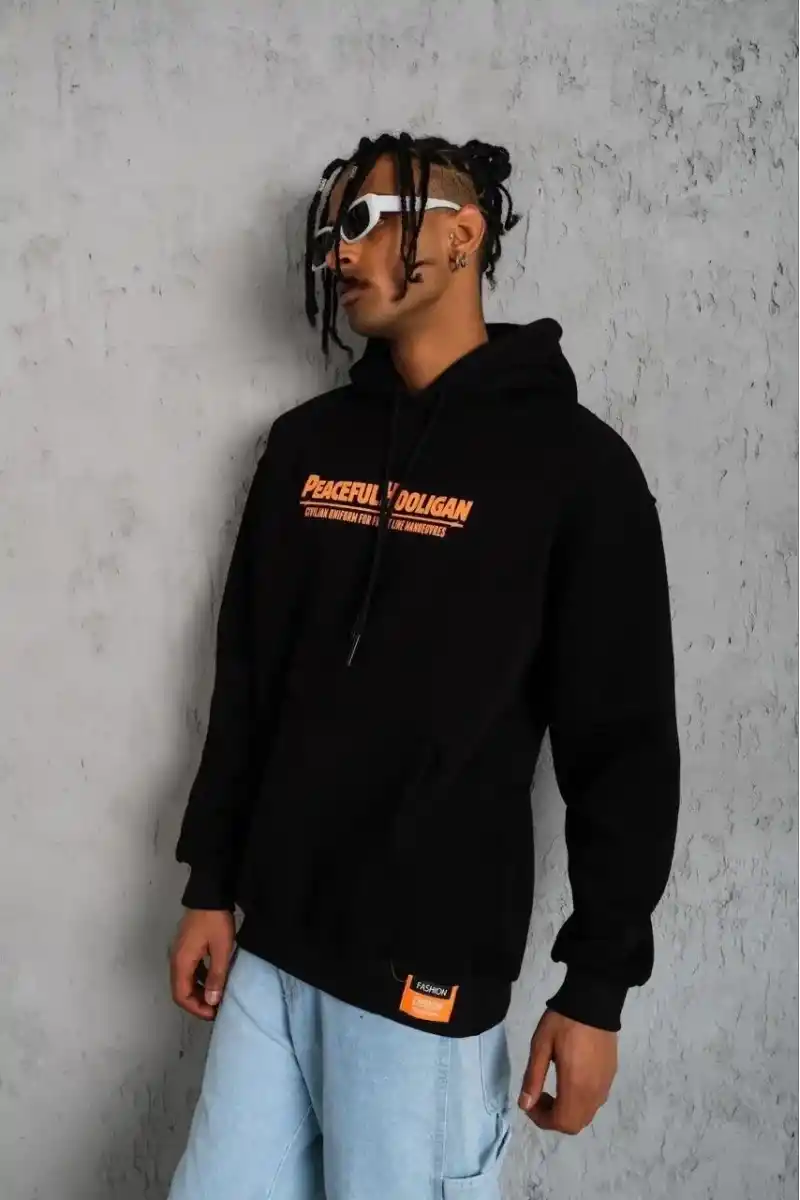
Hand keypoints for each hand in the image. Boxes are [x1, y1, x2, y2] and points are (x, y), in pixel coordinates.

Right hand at [170, 908, 234, 1020]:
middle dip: (197, 1003)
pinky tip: (213, 979)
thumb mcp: (222, 949)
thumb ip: (217, 976)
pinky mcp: (186, 946)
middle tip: (216, 1008)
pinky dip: (199, 979)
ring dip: (198, 991)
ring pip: (185, 980)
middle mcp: (176, 959)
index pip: (181, 995)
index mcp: (182, 962)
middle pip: (180, 990)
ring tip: (216, 997)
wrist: (210, 893)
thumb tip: (211, 1001)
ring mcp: (180, 952)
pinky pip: (189, 970)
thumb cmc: (216, 921)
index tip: (213, 1013)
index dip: (196, 1008)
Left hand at [517, 1009, 617, 1134]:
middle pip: (574, 1124)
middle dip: (553, 1118)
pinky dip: (579, 1102)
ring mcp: (605, 1084)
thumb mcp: (540, 1045)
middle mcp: (594, 1092)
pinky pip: (595, 1101)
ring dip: (567, 1111)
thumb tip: (525, 1105)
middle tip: (540, 1096)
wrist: (594, 1001)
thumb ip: (533, 1077)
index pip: (561, 1122)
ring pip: (586, 1115)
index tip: (530, 1102)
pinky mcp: (611, 1075)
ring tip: (553, 1088)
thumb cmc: (563, 1022)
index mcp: (575, 1086)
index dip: (542, 1119)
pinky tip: (570, 1079)